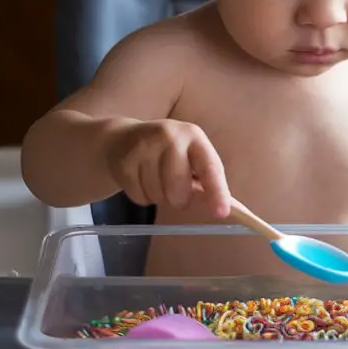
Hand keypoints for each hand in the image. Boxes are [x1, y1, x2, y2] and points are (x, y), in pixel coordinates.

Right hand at [104, 120, 230, 218]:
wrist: (122, 140)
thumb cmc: (166, 153)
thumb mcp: (189, 157)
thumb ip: (206, 180)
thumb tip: (225, 209)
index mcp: (194, 136)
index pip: (209, 167)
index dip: (217, 191)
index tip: (221, 212)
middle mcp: (170, 136)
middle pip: (179, 187)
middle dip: (180, 199)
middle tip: (176, 192)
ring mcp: (144, 147)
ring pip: (158, 195)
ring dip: (160, 198)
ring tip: (155, 180)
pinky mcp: (124, 163)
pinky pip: (140, 197)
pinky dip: (143, 197)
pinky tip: (141, 180)